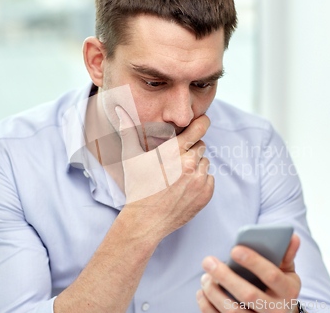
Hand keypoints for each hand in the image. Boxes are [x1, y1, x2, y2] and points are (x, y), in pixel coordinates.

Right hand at [115, 106, 214, 238]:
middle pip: (201, 145)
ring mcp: (199, 180)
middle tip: (175, 161)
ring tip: (178, 176)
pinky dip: (200, 181)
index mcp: (174, 151)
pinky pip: (210, 179)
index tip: (203, 121)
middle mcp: (190, 163)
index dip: (202, 123)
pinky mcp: (206, 194)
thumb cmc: (137, 187)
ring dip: (196, 166)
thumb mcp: (131, 156)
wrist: (145, 221)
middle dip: (191, 149)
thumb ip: (128, 129)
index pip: (199, 128)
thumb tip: (119, 108)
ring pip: (205, 162)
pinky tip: (184, 187)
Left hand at [197, 234, 300, 312]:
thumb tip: (292, 237)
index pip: (271, 275)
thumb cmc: (280, 288)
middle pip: (248, 295)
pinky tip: (201, 293)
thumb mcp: (288, 273)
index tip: (234, 249)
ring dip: (214, 293)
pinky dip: (208, 308)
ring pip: (233, 312)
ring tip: (204, 277)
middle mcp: (276, 311)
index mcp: (288, 292)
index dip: (253, 261)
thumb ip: (286, 255)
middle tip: (207, 261)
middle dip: (225, 276)